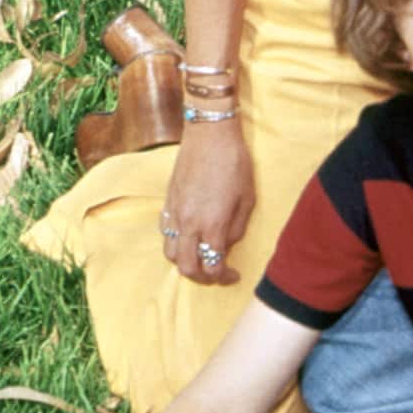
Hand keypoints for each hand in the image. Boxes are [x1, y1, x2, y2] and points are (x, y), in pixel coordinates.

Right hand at [159, 120, 255, 286]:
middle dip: (202, 277)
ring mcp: (174, 213)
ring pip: (170, 254)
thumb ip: (236, 229)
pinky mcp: (167, 202)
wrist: (210, 134)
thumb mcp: (247, 198)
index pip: (212, 267)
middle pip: (186, 268)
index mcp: (212, 224)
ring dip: (185, 262)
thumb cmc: (235, 163)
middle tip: (216, 274)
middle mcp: (189, 224)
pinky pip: (165, 233)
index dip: (223, 277)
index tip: (234, 275)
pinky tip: (189, 236)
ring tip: (200, 257)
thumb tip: (226, 246)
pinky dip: (175, 243)